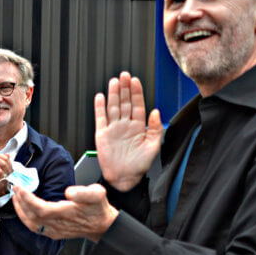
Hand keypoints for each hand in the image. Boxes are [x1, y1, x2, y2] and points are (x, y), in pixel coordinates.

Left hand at [11, 183, 117, 242]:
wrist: (101, 226)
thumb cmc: (98, 209)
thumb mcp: (98, 195)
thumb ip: (84, 193)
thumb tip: (69, 192)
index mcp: (66, 213)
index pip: (40, 208)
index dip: (27, 199)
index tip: (19, 187)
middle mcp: (58, 224)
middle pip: (32, 216)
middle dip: (20, 201)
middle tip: (14, 187)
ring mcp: (54, 231)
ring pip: (30, 223)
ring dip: (20, 210)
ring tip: (15, 196)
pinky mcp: (52, 233)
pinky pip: (34, 228)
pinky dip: (25, 218)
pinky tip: (22, 209)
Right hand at [94, 72, 163, 191]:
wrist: (124, 179)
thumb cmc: (139, 166)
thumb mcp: (153, 147)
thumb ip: (155, 128)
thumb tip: (156, 112)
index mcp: (138, 127)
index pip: (137, 105)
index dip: (136, 93)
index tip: (135, 81)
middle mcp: (125, 125)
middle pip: (124, 102)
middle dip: (125, 88)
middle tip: (124, 75)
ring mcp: (113, 129)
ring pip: (113, 107)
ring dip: (113, 94)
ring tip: (114, 81)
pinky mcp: (102, 134)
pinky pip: (100, 118)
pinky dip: (99, 108)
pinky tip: (100, 97)